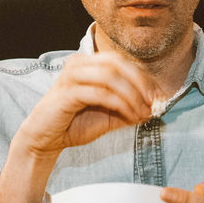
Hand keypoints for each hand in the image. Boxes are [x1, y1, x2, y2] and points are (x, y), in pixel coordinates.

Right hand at [15, 52, 161, 157]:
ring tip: (142, 112)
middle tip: (153, 102)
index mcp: (88, 63)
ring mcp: (71, 76)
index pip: (122, 62)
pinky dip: (120, 104)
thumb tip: (154, 108)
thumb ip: (129, 110)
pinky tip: (129, 115)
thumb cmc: (74, 124)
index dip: (143, 77)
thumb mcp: (109, 116)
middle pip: (117, 63)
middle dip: (140, 82)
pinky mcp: (66, 93)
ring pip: (110, 76)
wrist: (45, 140)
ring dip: (131, 95)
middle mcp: (78, 64)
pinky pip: (100, 93)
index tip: (158, 96)